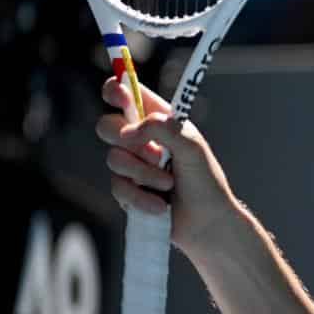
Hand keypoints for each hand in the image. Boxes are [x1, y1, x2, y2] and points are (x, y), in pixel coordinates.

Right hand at [95, 77, 239, 252]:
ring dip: (144, 174)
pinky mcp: (126, 190)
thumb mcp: (192, 148)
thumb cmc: (206, 181)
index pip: (129, 96)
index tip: (117, 93)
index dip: (117, 90)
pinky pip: (118, 187)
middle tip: (155, 154)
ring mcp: (131, 165)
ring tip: (169, 185)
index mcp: (160, 121)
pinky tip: (160, 205)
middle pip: (106, 125)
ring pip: (113, 158)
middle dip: (125, 140)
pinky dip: (141, 197)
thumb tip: (129, 131)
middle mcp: (141, 140)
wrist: (206, 224)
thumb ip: (163, 129)